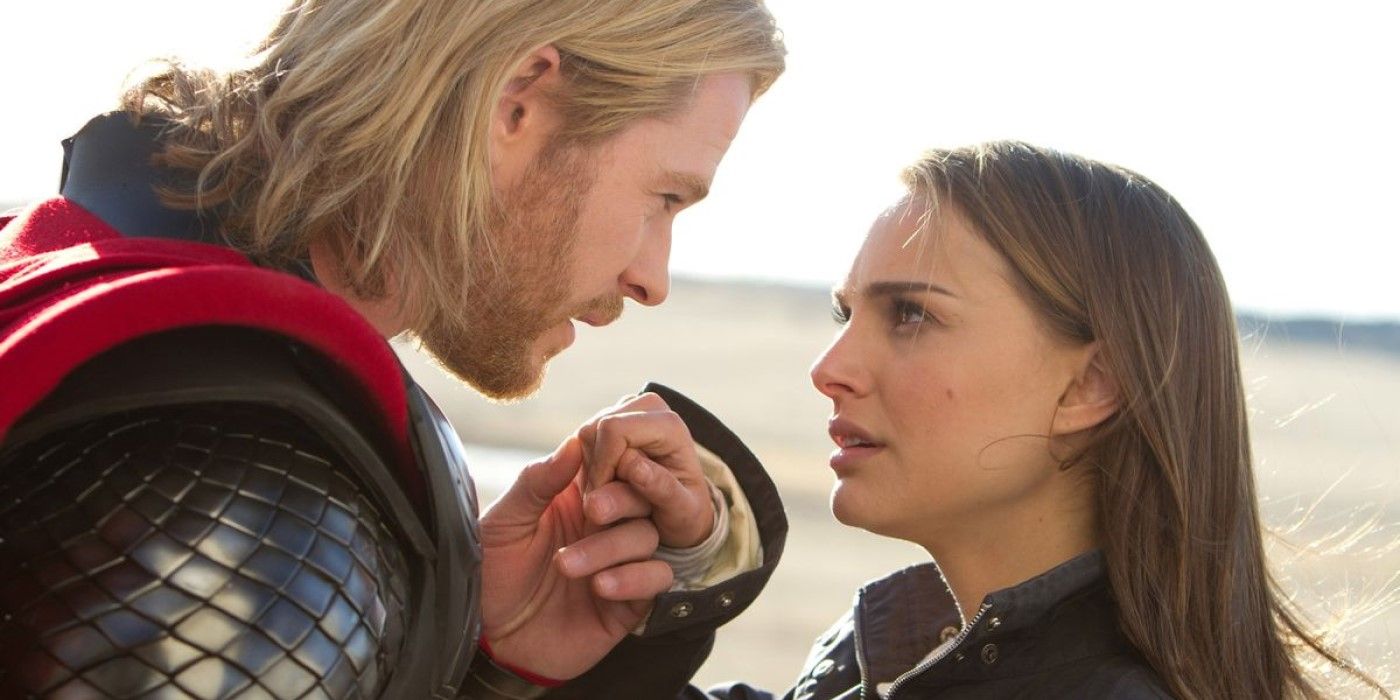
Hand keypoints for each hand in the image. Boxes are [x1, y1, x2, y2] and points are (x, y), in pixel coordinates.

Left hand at [479, 437, 674, 679]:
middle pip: (641, 494)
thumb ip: (537, 482)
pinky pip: (656, 577)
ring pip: (646, 535)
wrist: (492, 641)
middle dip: (621, 499)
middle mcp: (603, 525)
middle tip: (590, 512)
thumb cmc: (492, 576)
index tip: (604, 460)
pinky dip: (634, 579)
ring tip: (567, 566)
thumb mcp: (505, 523)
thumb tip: (574, 443)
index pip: (614, 463)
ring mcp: (618, 561)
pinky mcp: (629, 599)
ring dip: (611, 547)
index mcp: (575, 497)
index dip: (615, 458)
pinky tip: (600, 588)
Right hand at [578, 393, 714, 548]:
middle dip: (594, 472)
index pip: (613, 430)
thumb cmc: (683, 510)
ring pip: (584, 436)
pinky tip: (608, 486)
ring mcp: (628, 410)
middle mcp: (648, 407)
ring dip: (590, 472)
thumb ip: (652, 493)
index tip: (604, 504)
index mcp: (669, 424)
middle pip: (594, 431)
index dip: (601, 468)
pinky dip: (588, 468)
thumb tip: (622, 476)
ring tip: (612, 498)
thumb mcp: (678, 511)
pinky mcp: (612, 418)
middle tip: (608, 505)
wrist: (681, 507)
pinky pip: (581, 442)